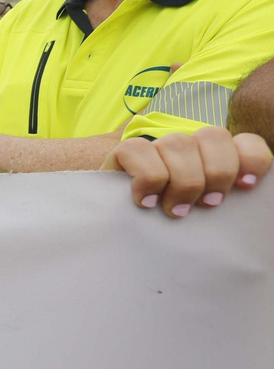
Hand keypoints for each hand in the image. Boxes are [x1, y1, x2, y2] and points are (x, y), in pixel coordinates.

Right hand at [103, 126, 269, 217]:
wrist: (117, 232)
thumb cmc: (168, 230)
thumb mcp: (205, 219)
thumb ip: (223, 201)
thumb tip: (247, 197)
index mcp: (214, 159)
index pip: (245, 141)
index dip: (251, 158)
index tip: (246, 187)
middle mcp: (188, 148)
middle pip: (213, 136)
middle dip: (217, 172)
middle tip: (208, 205)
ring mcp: (156, 147)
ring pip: (179, 143)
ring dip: (183, 180)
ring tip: (175, 211)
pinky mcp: (125, 152)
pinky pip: (139, 151)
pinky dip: (148, 179)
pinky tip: (146, 203)